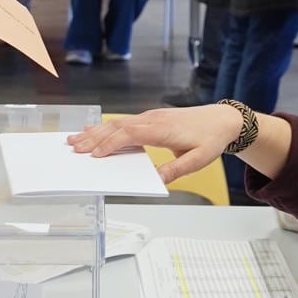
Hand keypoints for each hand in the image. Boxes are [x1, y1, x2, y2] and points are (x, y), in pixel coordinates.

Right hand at [66, 105, 239, 182]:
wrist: (222, 120)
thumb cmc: (211, 139)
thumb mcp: (198, 159)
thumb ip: (177, 170)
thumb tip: (157, 180)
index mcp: (162, 129)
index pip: (130, 134)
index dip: (111, 143)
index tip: (95, 155)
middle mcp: (152, 120)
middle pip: (117, 127)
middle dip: (94, 138)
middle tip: (74, 148)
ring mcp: (150, 117)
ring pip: (117, 123)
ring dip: (95, 132)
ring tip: (75, 139)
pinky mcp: (150, 118)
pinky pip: (123, 122)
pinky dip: (106, 127)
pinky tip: (93, 129)